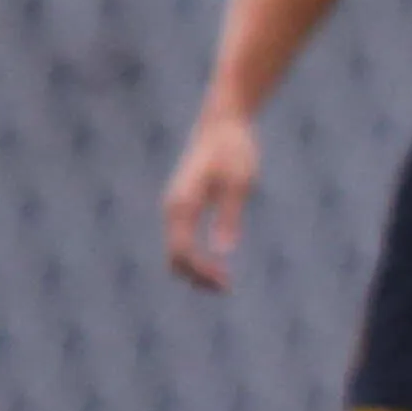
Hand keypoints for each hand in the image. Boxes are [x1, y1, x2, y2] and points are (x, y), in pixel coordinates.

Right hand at [163, 107, 259, 290]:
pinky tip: (215, 264)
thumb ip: (229, 216)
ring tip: (223, 282)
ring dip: (194, 270)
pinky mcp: (183, 206)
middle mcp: (172, 208)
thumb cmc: (234, 150)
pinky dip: (194, 257)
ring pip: (175, 251)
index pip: (182, 251)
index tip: (226, 282)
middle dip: (196, 277)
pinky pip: (181, 241)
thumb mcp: (239, 183)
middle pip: (173, 256)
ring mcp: (175, 207)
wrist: (223, 123)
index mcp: (182, 204)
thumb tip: (223, 251)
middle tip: (226, 288)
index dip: (201, 271)